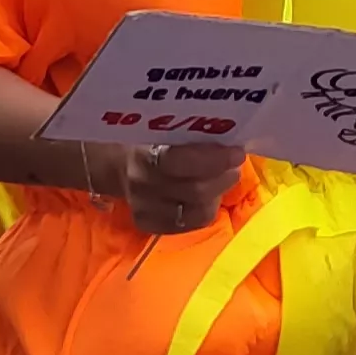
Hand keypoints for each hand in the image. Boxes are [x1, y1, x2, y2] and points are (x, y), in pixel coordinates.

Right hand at [116, 142, 246, 236]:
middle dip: (223, 177)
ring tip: (222, 178)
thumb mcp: (165, 130)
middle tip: (234, 164)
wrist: (119, 165)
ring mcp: (145, 209)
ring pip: (197, 211)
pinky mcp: (149, 225)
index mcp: (144, 153)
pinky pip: (190, 223)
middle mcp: (142, 184)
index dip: (214, 160)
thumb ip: (192, 135)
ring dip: (218, 194)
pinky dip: (206, 209)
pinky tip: (208, 196)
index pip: (181, 162)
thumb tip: (230, 139)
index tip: (237, 152)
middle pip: (195, 191)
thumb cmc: (150, 140)